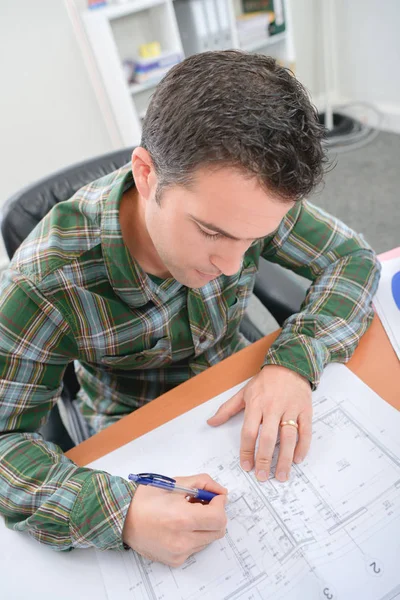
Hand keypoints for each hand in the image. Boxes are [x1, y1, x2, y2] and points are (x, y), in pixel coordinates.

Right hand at [123, 473, 227, 566]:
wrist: (123, 518)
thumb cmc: (145, 499)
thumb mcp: (175, 482)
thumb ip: (202, 483)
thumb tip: (220, 491)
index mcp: (181, 518)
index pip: (218, 517)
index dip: (220, 504)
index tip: (215, 497)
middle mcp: (182, 540)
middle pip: (218, 530)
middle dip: (215, 514)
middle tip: (203, 504)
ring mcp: (179, 553)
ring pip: (208, 539)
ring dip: (205, 525)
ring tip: (187, 514)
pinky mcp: (176, 560)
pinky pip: (196, 548)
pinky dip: (195, 536)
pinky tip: (180, 526)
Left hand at [207, 365, 311, 481]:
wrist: (290, 365)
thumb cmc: (265, 382)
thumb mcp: (243, 392)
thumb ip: (227, 409)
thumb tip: (210, 423)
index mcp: (256, 404)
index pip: (249, 432)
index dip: (246, 451)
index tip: (246, 466)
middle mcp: (273, 408)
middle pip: (268, 438)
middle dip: (264, 459)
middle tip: (262, 476)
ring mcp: (291, 409)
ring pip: (288, 437)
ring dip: (285, 459)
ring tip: (281, 475)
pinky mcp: (305, 411)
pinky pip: (305, 432)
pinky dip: (303, 447)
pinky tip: (297, 460)